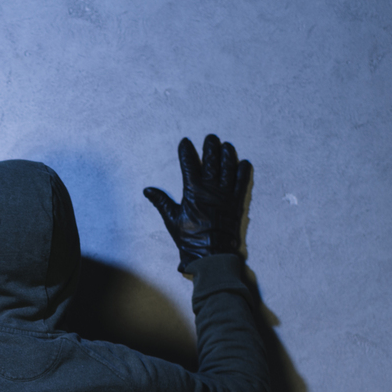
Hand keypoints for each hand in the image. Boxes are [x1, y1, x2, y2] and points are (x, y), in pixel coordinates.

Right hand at [143, 134, 250, 272]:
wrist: (212, 253)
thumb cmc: (190, 238)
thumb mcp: (172, 220)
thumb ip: (161, 202)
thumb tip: (148, 190)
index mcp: (193, 191)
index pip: (189, 165)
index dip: (186, 152)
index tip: (185, 142)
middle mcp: (211, 188)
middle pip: (212, 161)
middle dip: (211, 147)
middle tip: (210, 138)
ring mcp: (226, 194)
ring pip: (228, 167)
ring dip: (227, 154)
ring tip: (227, 145)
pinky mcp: (237, 202)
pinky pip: (242, 182)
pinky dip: (243, 171)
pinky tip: (243, 162)